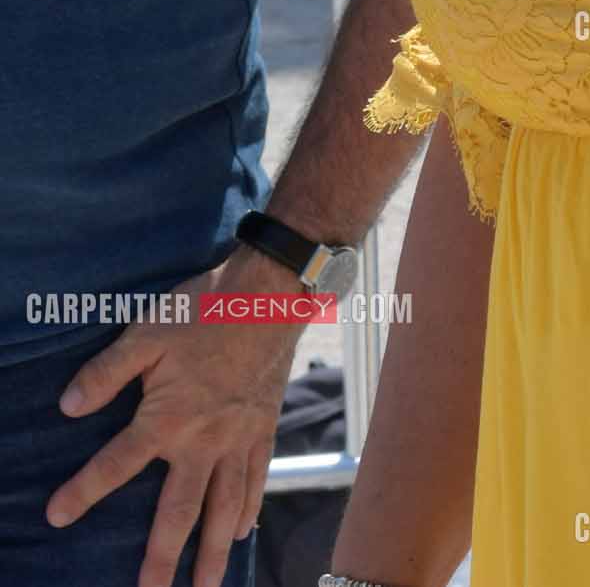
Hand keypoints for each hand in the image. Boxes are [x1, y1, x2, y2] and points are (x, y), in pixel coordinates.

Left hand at [47, 247, 304, 586]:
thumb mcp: (148, 330)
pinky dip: (250, 510)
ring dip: (211, 552)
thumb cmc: (206, 309)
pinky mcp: (264, 429)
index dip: (82, 492)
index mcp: (168, 417)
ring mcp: (238, 439)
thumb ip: (107, 371)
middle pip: (178, 512)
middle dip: (161, 558)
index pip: (116, 464)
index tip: (56, 516)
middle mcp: (204, 441)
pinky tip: (241, 533)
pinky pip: (257, 480)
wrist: (271, 293)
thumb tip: (67, 407)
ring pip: (223, 507)